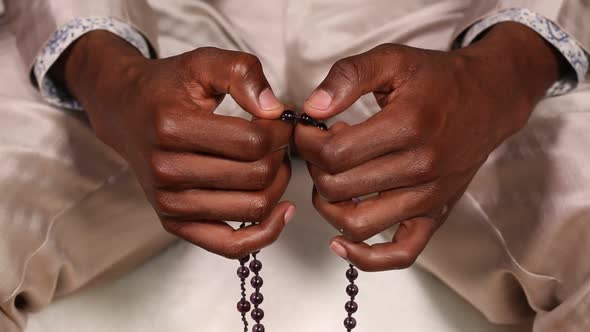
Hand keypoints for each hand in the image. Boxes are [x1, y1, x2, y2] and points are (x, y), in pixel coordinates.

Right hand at [57, 31, 295, 258]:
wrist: (125, 112)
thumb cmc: (167, 88)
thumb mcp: (202, 62)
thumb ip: (241, 73)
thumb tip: (275, 109)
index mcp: (172, 127)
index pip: (253, 141)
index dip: (281, 131)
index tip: (283, 121)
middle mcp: (166, 170)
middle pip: (256, 176)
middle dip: (281, 156)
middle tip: (279, 141)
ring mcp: (168, 202)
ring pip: (253, 208)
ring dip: (278, 186)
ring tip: (272, 162)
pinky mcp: (174, 223)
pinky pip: (231, 246)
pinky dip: (264, 233)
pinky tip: (281, 210)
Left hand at [295, 23, 563, 270]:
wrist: (488, 99)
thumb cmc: (437, 79)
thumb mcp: (392, 59)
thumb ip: (348, 76)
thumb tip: (312, 108)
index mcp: (407, 126)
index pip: (333, 154)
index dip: (307, 143)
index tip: (308, 130)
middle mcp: (420, 168)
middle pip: (338, 188)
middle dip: (315, 168)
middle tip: (320, 149)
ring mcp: (429, 197)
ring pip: (357, 224)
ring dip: (328, 205)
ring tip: (332, 178)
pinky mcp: (435, 215)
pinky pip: (400, 254)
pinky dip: (365, 257)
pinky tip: (341, 242)